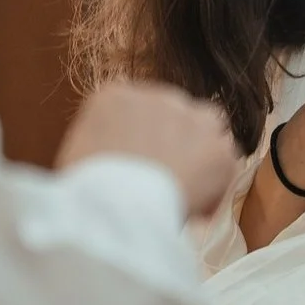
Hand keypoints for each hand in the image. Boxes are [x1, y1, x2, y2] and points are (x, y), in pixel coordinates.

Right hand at [59, 82, 237, 214]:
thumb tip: (119, 148)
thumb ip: (105, 137)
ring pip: (208, 129)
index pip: (141, 108)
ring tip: (185, 188)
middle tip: (163, 177)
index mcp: (118, 95)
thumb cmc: (85, 189)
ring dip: (201, 153)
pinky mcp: (219, 147)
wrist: (114, 206)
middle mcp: (160, 97)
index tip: (139, 162)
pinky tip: (195, 209)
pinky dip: (215, 186)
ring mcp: (194, 119)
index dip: (144, 138)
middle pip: (176, 114)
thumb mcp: (79, 150)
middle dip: (174, 142)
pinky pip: (225, 164)